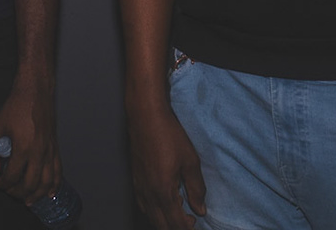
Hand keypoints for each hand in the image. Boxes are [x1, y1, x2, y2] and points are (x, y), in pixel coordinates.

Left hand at [0, 76, 59, 203]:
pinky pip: (58, 171)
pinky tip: (49, 193)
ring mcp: (50, 151)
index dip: (3, 184)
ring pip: (47, 182)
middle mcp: (39, 152)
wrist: (35, 92)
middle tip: (9, 191)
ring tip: (28, 200)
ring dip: (37, 195)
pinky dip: (54, 185)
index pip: (12, 176)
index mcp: (23, 147)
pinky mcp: (55, 148)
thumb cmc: (14, 108)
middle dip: (18, 193)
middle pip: (30, 184)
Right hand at [126, 100, 204, 229]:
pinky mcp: (135, 180)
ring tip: (178, 211)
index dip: (187, 227)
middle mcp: (148, 193)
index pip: (175, 223)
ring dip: (164, 220)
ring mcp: (139, 187)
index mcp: (163, 191)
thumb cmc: (169, 135)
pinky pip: (143, 205)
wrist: (145, 116)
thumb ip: (196, 189)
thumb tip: (200, 209)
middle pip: (161, 225)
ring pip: (150, 216)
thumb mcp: (190, 161)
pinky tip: (162, 203)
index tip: (196, 221)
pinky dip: (154, 211)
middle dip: (176, 226)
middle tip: (190, 219)